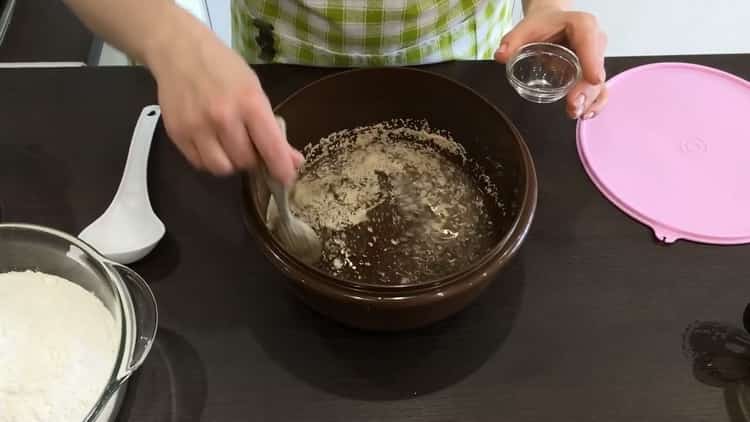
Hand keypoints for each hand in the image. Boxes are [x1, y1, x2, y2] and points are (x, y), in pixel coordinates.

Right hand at [145, 12, 302, 183]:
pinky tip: (211, 142)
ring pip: (222, 168)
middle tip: (250, 144)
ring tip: (230, 144)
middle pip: (246, 162)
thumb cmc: (223, 68)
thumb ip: (273, 129)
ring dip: (230, 162)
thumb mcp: (255, 91)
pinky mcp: (177, 134)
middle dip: (252, 159)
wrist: (180, 51)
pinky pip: (199, 163)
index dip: (281, 169)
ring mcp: (197, 127)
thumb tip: (293, 162)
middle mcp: (223, 117)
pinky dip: (209, 159)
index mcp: (249, 103)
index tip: (286, 179)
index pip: (271, 148)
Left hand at [495, 7, 607, 119]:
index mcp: (582, 25)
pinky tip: (585, 114)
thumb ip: (513, 40)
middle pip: (595, 67)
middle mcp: (594, 41)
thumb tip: (501, 56)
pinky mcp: (591, 73)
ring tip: (575, 113)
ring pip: (598, 81)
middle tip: (573, 105)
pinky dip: (594, 102)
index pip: (590, 41)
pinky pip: (598, 89)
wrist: (550, 23)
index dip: (593, 61)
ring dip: (590, 100)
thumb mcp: (526, 29)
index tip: (593, 80)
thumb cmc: (542, 25)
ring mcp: (595, 59)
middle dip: (586, 89)